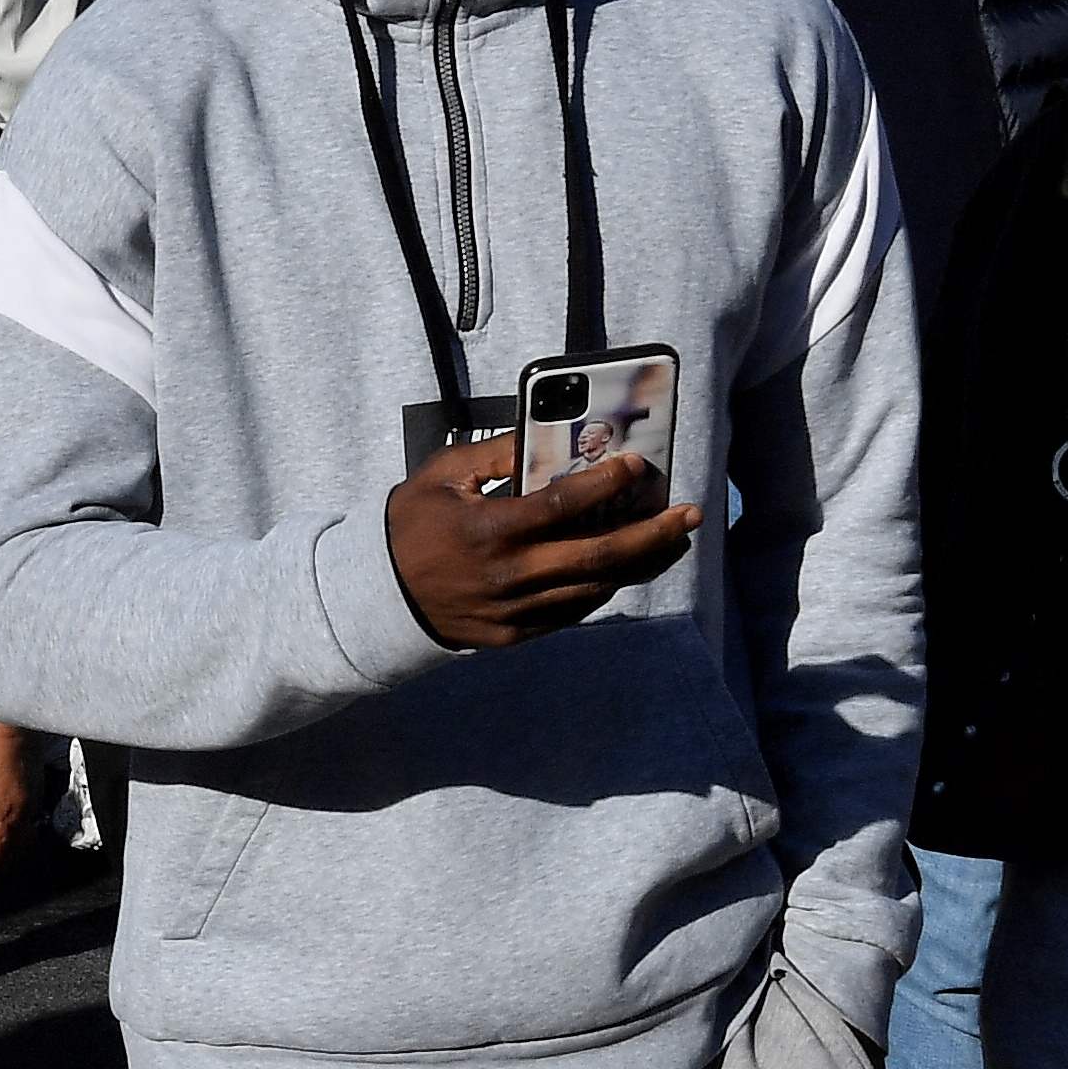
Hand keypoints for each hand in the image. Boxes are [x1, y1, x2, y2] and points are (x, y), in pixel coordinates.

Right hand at [383, 438, 698, 649]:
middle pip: (599, 555)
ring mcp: (517, 610)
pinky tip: (626, 567)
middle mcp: (510, 574)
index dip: (606, 485)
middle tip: (689, 514)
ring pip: (595, 587)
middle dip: (653, 534)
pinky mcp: (517, 633)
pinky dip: (604, 586)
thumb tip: (545, 434)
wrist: (378, 598)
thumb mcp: (441, 476)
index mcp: (489, 528)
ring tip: (673, 540)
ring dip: (640, 563)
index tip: (637, 465)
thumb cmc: (409, 526)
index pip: (562, 505)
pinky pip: (573, 611)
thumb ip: (494, 454)